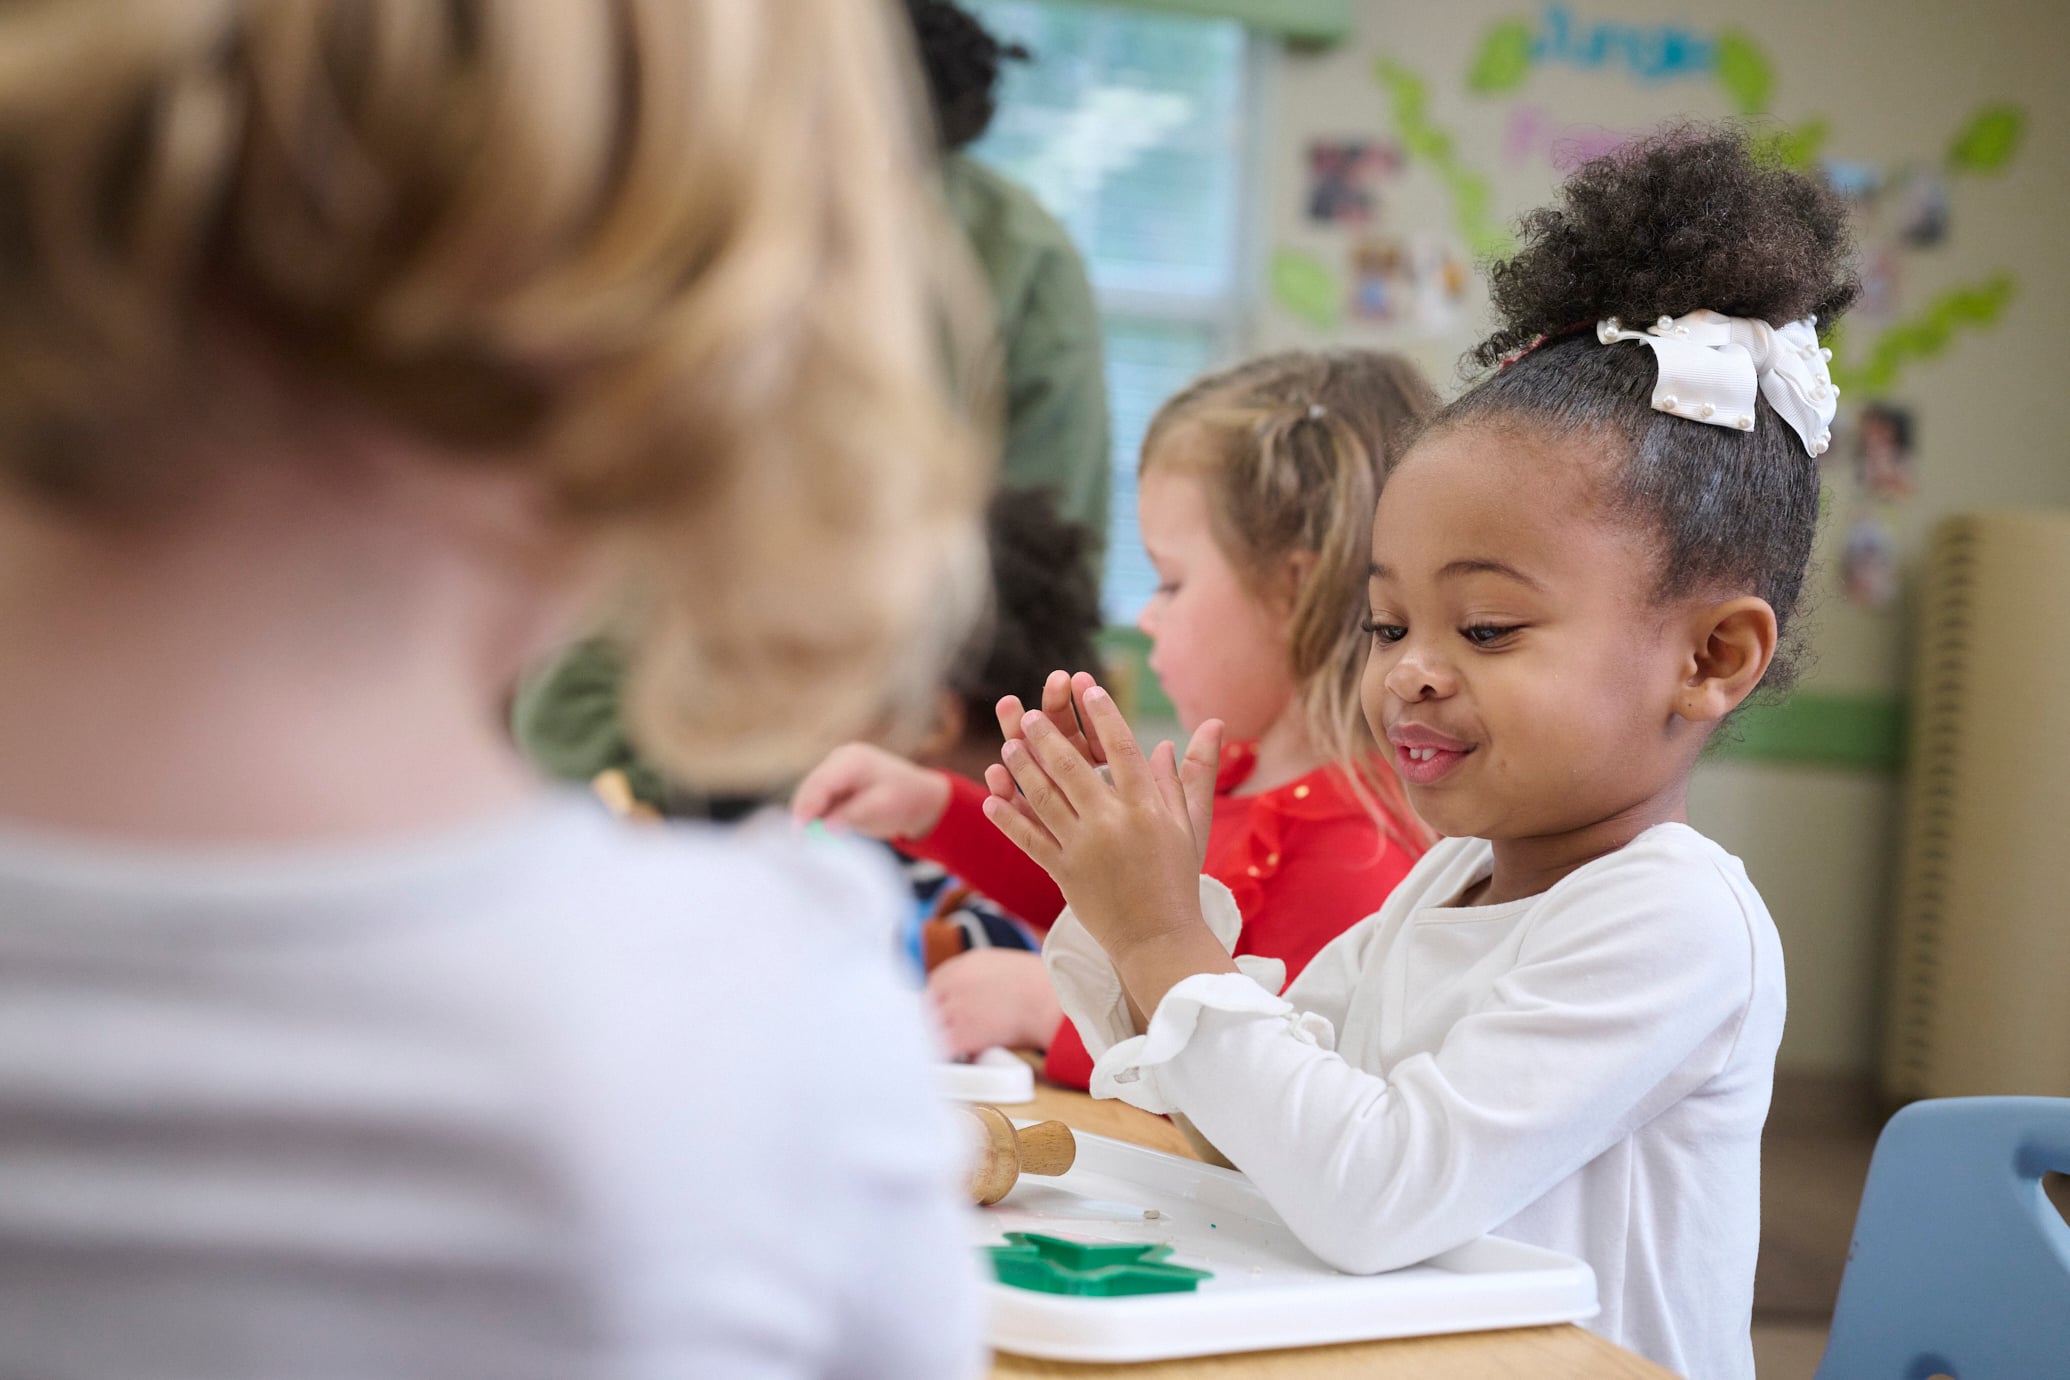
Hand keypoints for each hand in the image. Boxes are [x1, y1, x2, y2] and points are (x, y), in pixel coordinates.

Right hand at [789, 743, 950, 839]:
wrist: (921, 798)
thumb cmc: (905, 801)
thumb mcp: (881, 809)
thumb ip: (852, 815)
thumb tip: (824, 825)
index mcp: (852, 760)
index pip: (820, 782)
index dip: (806, 806)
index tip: (798, 830)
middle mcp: (840, 759)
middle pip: (811, 787)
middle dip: (803, 812)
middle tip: (799, 841)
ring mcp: (836, 769)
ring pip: (811, 794)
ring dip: (809, 815)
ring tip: (809, 838)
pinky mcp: (835, 782)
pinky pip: (818, 799)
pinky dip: (816, 814)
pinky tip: (819, 830)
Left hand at [925, 949, 1063, 1057]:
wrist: (1051, 1002)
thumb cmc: (1042, 985)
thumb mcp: (1004, 965)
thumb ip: (981, 976)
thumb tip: (977, 993)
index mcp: (966, 964)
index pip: (935, 982)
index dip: (941, 998)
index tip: (945, 1009)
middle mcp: (954, 984)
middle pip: (928, 1004)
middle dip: (937, 1016)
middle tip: (949, 1029)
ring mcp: (955, 1010)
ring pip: (931, 1027)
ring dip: (940, 1036)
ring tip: (955, 1045)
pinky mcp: (961, 1036)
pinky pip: (941, 1048)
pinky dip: (947, 1055)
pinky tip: (959, 1057)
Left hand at [983, 681, 1224, 968]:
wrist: (1159, 938)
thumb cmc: (1177, 878)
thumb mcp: (1192, 825)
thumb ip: (1194, 775)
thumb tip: (1208, 725)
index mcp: (1147, 809)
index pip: (1122, 749)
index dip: (1104, 715)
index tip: (1088, 688)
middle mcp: (1114, 824)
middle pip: (1073, 769)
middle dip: (1048, 737)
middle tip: (1030, 714)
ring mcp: (1086, 849)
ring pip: (1046, 799)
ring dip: (1024, 769)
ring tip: (1009, 745)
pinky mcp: (1064, 873)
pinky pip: (1031, 840)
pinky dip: (1010, 819)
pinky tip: (993, 799)